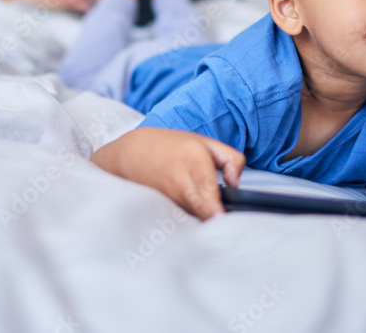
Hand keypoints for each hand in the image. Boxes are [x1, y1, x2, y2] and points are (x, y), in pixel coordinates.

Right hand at [91, 127, 244, 219]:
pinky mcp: (162, 214)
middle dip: (218, 219)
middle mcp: (181, 186)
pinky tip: (191, 211)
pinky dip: (191, 220)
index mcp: (194, 164)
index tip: (220, 219)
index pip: (206, 191)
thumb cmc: (169, 147)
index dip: (214, 209)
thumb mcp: (204, 142)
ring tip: (209, 208)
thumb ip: (231, 160)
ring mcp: (170, 203)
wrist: (128, 154)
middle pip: (205, 213)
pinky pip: (184, 222)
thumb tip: (237, 185)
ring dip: (206, 218)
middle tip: (229, 221)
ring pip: (197, 219)